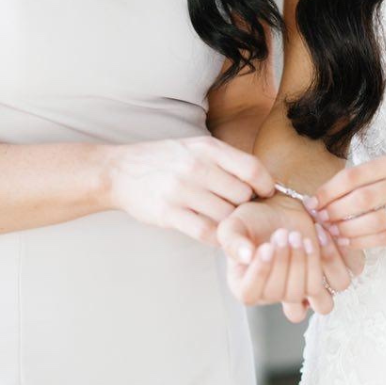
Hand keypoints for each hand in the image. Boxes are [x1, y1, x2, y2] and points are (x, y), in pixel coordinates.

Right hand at [106, 135, 276, 243]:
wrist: (119, 171)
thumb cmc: (166, 160)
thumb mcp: (197, 147)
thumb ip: (227, 160)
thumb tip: (264, 179)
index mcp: (207, 148)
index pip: (252, 168)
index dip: (266, 185)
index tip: (266, 193)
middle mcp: (195, 167)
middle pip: (242, 195)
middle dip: (247, 205)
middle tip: (243, 210)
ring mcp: (180, 191)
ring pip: (226, 215)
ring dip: (232, 222)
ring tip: (228, 221)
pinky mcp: (167, 213)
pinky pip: (205, 231)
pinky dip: (217, 237)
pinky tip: (217, 233)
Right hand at [219, 195, 354, 316]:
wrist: (281, 208)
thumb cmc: (253, 220)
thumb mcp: (234, 225)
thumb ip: (232, 241)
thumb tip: (245, 257)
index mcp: (246, 287)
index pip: (251, 294)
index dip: (261, 272)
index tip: (266, 246)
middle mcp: (275, 295)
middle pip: (287, 294)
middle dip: (287, 261)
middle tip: (284, 232)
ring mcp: (303, 289)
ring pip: (314, 297)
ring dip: (310, 266)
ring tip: (302, 237)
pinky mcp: (326, 276)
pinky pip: (339, 282)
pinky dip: (333, 259)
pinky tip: (320, 234)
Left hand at [314, 152, 385, 248]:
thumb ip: (374, 174)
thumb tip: (335, 190)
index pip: (352, 177)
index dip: (328, 191)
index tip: (313, 201)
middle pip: (357, 200)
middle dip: (331, 212)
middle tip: (317, 220)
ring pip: (369, 221)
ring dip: (344, 230)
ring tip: (330, 233)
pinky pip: (385, 237)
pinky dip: (363, 241)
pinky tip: (349, 241)